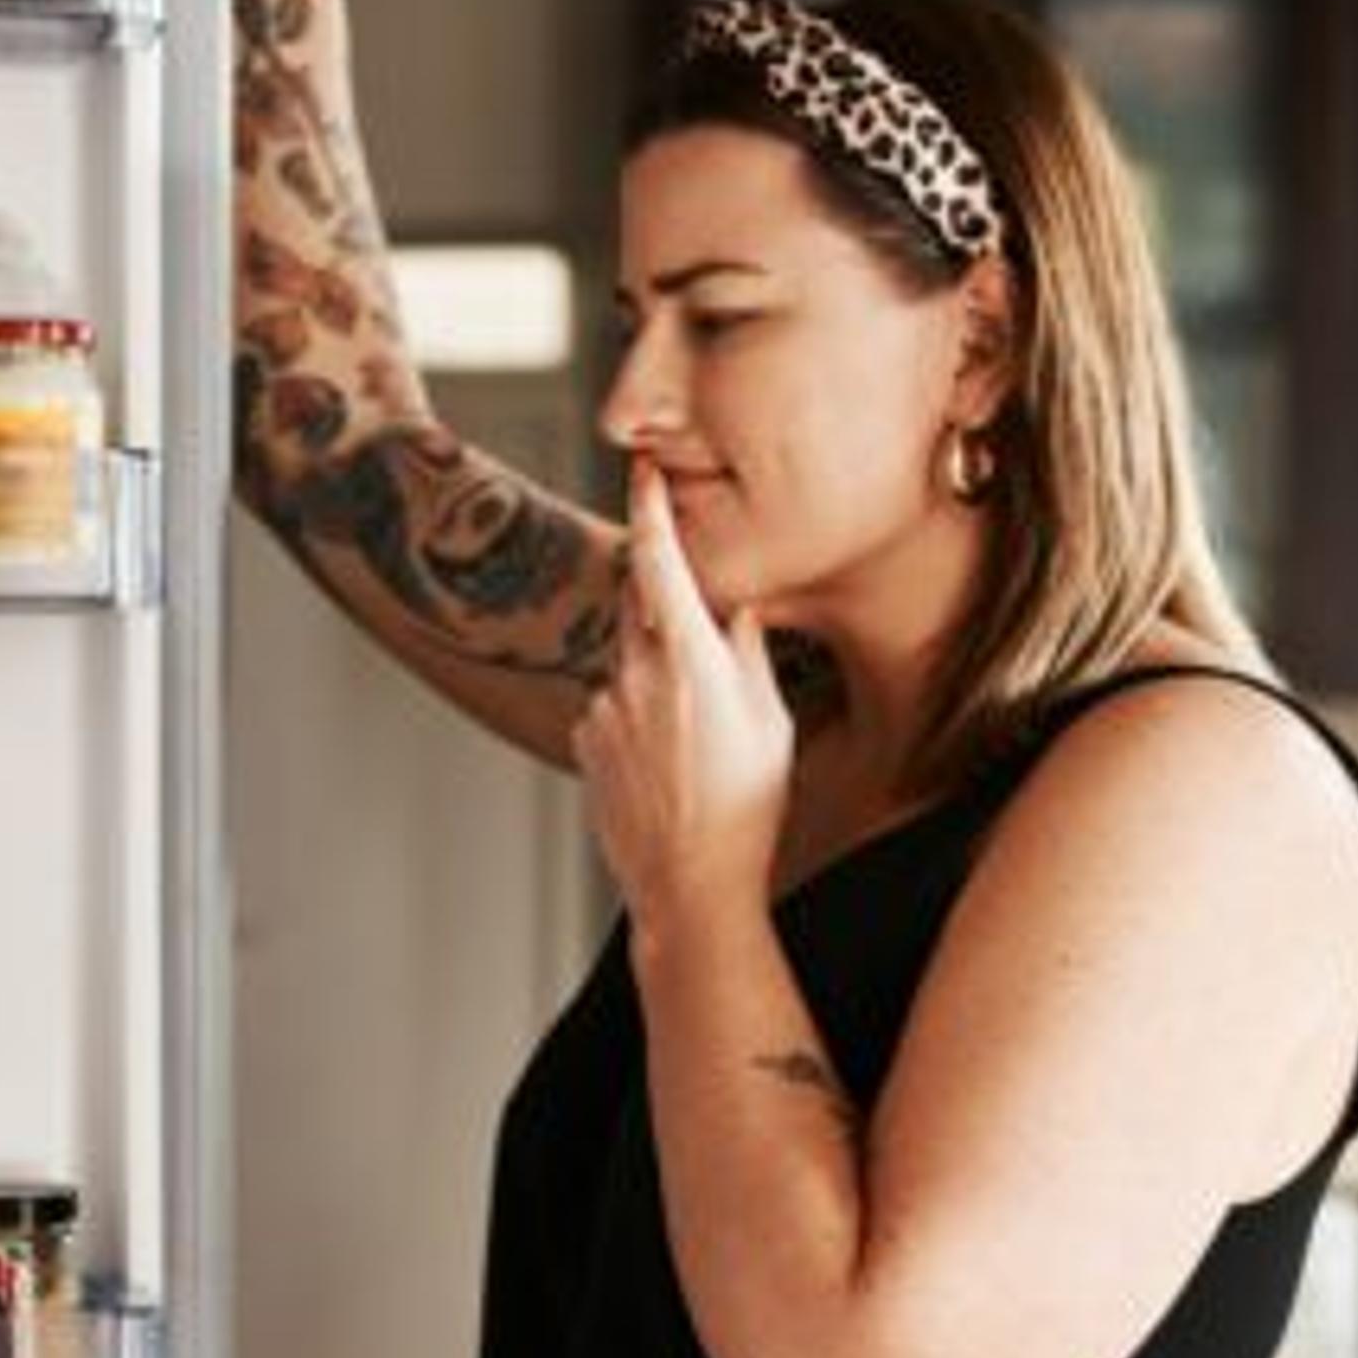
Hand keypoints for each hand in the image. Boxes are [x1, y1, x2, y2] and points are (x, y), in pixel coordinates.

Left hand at [574, 461, 794, 935]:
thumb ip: (745, 653)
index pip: (662, 563)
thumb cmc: (748, 807)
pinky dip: (635, 718)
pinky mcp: (585, 741)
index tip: (641, 470)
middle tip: (701, 658)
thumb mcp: (772, 722)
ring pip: (629, 663)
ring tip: (694, 745)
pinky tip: (665, 766)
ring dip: (656, 679)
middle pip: (641, 607)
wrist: (689, 886)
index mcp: (692, 660)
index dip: (650, 509)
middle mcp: (638, 674)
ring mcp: (604, 709)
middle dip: (665, 610)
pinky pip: (610, 706)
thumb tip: (732, 608)